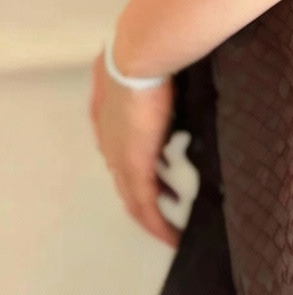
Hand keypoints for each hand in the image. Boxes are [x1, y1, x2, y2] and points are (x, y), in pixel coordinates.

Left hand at [89, 50, 180, 247]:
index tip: (163, 180)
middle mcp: (111, 143)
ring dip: (152, 216)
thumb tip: (179, 87)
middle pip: (125, 183)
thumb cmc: (152, 59)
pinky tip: (171, 235)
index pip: (124, 155)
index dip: (141, 171)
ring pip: (134, 198)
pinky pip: (145, 204)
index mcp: (112, 120)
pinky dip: (156, 223)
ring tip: (171, 229)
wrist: (140, 58)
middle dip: (148, 200)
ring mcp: (121, 156)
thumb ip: (160, 87)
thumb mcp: (154, 74)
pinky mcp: (135, 165)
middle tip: (169, 212)